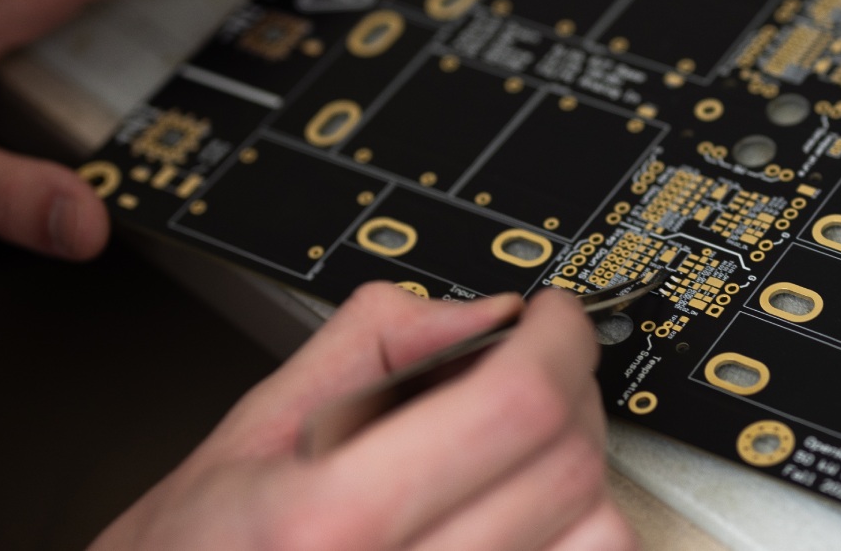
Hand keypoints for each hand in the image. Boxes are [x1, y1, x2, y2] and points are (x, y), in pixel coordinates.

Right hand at [94, 282, 634, 550]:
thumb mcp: (243, 439)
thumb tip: (478, 312)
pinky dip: (564, 540)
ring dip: (578, 479)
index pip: (516, 405)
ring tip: (519, 456)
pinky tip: (513, 520)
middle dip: (570, 391)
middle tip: (536, 364)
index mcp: (330, 521)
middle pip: (568, 467)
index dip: (557, 340)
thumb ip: (366, 350)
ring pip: (597, 539)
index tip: (551, 316)